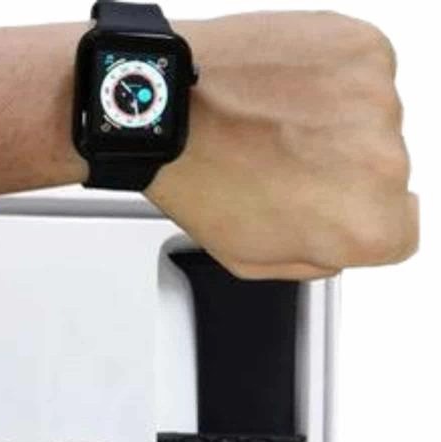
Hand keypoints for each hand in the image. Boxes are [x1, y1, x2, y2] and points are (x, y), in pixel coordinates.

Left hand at [146, 12, 417, 279]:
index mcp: (365, 226)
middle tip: (288, 167)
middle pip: (387, 177)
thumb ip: (317, 261)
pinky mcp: (362, 50)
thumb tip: (338, 247)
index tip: (335, 211)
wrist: (171, 106)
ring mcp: (376, 100)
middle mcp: (383, 163)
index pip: (400, 235)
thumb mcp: (254, 260)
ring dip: (337, 126)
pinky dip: (332, 82)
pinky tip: (286, 96)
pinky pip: (363, 74)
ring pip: (373, 123)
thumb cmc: (203, 180)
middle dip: (345, 175)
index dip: (362, 225)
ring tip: (278, 129)